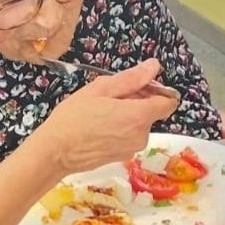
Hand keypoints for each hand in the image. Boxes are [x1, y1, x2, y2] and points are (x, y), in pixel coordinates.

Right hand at [38, 59, 177, 173]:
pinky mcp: (122, 157)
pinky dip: (119, 129)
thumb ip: (131, 78)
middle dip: (137, 101)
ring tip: (100, 112)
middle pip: (151, 112)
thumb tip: (153, 67)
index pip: (168, 102)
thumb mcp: (100, 89)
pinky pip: (129, 137)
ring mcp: (132, 149)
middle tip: (109, 97)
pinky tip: (98, 127)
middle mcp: (141, 135)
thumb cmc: (73, 118)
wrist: (55, 152)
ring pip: (139, 125)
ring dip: (127, 115)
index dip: (156, 91)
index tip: (137, 87)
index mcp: (138, 116)